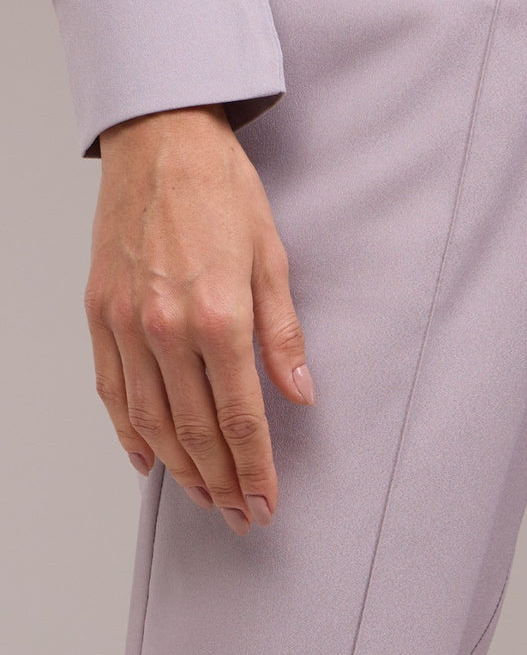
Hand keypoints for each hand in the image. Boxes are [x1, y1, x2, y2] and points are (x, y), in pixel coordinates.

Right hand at [84, 103, 314, 533]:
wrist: (160, 140)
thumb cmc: (222, 190)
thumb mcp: (273, 257)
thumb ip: (283, 334)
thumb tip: (299, 393)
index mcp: (218, 315)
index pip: (239, 415)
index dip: (254, 466)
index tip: (265, 500)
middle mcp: (165, 327)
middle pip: (194, 428)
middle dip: (220, 480)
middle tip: (239, 514)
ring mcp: (125, 322)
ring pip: (150, 419)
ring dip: (178, 467)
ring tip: (203, 498)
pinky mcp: (99, 313)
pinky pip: (111, 388)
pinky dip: (128, 430)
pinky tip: (147, 458)